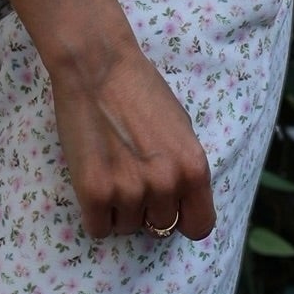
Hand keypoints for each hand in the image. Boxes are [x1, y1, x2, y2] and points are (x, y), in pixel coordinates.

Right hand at [47, 30, 215, 241]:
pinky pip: (98, 228)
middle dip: (146, 208)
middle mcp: (166, 184)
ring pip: (126, 227)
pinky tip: (93, 181)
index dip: (183, 218)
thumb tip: (183, 200)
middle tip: (130, 175)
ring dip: (118, 208)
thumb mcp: (182, 128)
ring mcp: (130, 191)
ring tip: (109, 169)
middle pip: (159, 227)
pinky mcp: (95, 193)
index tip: (170, 208)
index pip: (200, 226)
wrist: (97, 66)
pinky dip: (94, 213)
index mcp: (194, 168)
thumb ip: (184, 167)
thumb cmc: (139, 89)